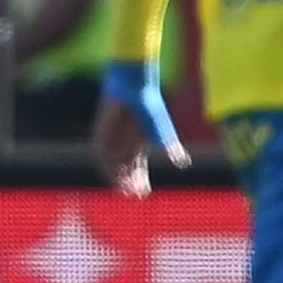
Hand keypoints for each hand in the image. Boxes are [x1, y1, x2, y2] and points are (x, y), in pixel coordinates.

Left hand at [91, 60, 185, 196]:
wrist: (135, 87)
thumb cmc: (151, 106)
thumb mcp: (164, 132)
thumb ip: (172, 148)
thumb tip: (183, 163)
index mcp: (137, 143)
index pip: (136, 167)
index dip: (140, 180)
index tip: (144, 193)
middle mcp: (122, 143)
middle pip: (123, 168)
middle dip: (128, 182)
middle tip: (134, 195)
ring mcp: (111, 138)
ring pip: (111, 164)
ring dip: (117, 178)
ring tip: (124, 190)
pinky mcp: (101, 132)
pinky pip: (100, 154)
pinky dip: (105, 166)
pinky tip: (111, 176)